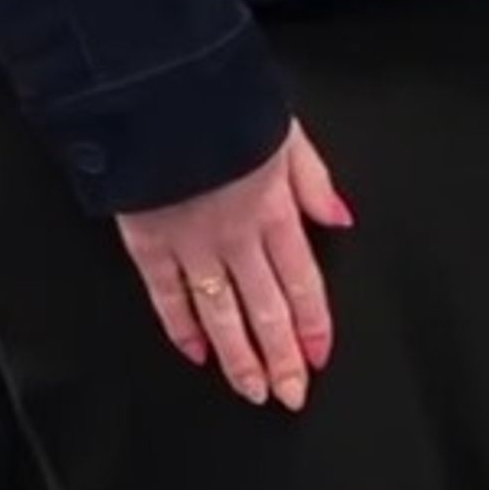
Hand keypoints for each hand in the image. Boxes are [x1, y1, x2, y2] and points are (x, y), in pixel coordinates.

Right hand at [117, 125, 345, 409]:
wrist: (156, 95)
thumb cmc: (220, 108)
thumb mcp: (286, 134)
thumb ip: (314, 182)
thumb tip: (340, 218)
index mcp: (273, 210)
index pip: (302, 282)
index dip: (314, 325)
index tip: (320, 357)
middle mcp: (236, 237)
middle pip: (265, 310)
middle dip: (281, 358)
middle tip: (290, 394)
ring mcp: (191, 245)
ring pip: (220, 314)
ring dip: (239, 358)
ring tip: (252, 391)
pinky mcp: (148, 244)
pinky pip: (166, 296)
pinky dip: (180, 328)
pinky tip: (196, 354)